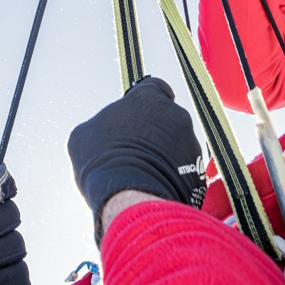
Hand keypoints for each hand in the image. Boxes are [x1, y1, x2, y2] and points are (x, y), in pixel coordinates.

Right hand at [68, 76, 205, 239]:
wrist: (130, 196)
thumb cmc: (103, 161)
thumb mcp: (85, 136)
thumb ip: (100, 125)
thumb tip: (103, 131)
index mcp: (147, 98)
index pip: (155, 87)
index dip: (146, 102)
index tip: (139, 114)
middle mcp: (175, 114)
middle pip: (167, 118)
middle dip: (155, 132)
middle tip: (136, 150)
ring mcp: (191, 142)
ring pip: (178, 144)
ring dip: (165, 154)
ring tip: (144, 174)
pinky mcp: (199, 169)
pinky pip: (186, 168)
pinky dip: (174, 175)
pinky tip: (155, 186)